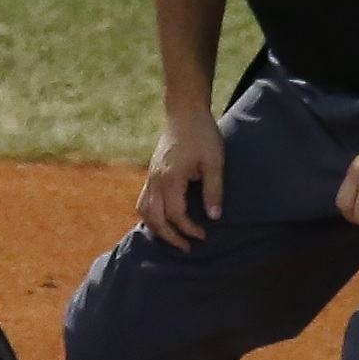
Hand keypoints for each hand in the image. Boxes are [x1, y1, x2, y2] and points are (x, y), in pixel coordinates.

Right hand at [138, 108, 225, 248]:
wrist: (184, 112)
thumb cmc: (202, 134)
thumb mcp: (215, 161)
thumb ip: (214, 190)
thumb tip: (214, 217)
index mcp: (171, 178)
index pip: (175, 214)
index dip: (189, 229)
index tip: (204, 235)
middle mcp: (156, 180)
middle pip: (155, 218)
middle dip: (170, 236)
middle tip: (187, 247)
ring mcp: (151, 177)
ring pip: (144, 211)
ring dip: (157, 228)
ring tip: (173, 237)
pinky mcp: (151, 174)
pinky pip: (143, 201)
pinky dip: (151, 215)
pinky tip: (164, 220)